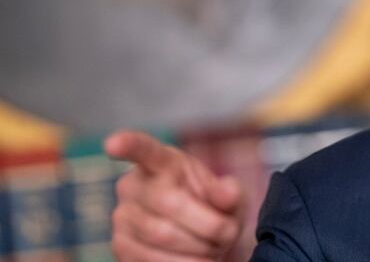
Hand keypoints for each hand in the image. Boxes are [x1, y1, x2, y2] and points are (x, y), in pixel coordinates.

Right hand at [105, 130, 245, 260]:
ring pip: (162, 235)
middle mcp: (133, 185)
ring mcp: (122, 216)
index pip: (143, 149)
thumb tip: (227, 193)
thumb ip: (230, 192)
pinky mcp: (120, 246)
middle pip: (169, 202)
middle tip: (228, 233)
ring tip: (214, 248)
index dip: (128, 144)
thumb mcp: (231, 198)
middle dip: (208, 224)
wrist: (205, 242)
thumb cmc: (215, 211)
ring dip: (198, 247)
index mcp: (163, 161)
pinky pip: (150, 258)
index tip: (114, 143)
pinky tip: (199, 260)